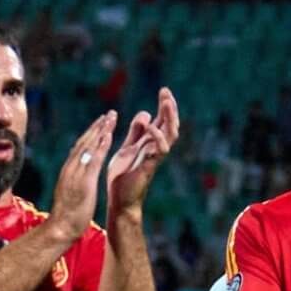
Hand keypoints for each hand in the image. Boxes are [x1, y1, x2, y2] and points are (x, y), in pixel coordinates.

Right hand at [46, 111, 115, 239]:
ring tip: (110, 118)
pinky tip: (108, 135)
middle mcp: (71, 168)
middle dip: (97, 127)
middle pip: (84, 142)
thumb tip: (78, 177)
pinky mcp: (84, 181)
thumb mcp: (70, 193)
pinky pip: (94, 159)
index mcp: (68, 171)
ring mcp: (77, 173)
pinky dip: (101, 146)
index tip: (100, 124)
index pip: (80, 148)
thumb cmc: (66, 216)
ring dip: (100, 130)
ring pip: (89, 146)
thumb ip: (74, 181)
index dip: (90, 135)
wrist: (60, 227)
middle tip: (108, 114)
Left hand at [104, 89, 180, 219]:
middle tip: (166, 91)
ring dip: (169, 117)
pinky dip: (157, 136)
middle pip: (170, 124)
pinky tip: (152, 125)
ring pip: (170, 134)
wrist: (120, 199)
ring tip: (166, 101)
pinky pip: (161, 150)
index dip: (165, 106)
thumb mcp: (128, 147)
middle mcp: (155, 148)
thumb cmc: (124, 176)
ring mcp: (155, 157)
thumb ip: (136, 133)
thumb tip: (145, 113)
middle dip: (169, 107)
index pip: (162, 121)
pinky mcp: (150, 166)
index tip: (164, 90)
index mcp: (149, 143)